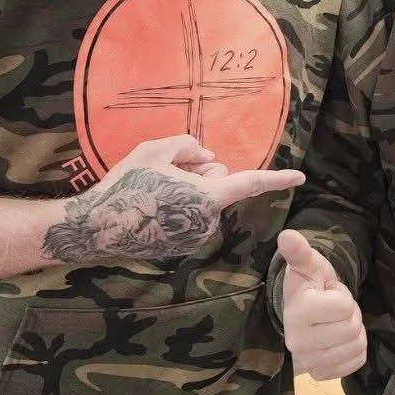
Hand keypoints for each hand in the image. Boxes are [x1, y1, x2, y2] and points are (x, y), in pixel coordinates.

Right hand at [42, 135, 302, 264]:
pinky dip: (176, 207)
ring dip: (186, 191)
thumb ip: (187, 148)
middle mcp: (206, 221)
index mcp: (206, 197)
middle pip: (217, 185)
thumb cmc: (124, 186)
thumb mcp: (154, 151)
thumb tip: (207, 158)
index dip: (276, 178)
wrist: (94, 229)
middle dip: (200, 174)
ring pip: (202, 200)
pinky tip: (149, 207)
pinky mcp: (180, 247)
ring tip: (151, 191)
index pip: (248, 183)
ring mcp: (193, 237)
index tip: (300, 177)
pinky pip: (188, 215)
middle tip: (164, 173)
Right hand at [279, 229, 366, 380]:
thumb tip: (287, 235)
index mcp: (296, 314)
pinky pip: (358, 360)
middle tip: (332, 309)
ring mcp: (310, 364)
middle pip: (352, 328)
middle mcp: (298, 344)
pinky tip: (339, 339)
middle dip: (349, 313)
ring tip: (335, 322)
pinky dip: (355, 348)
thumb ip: (299, 251)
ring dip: (353, 330)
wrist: (301, 313)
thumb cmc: (308, 285)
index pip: (344, 306)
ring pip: (357, 345)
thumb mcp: (306, 265)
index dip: (341, 295)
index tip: (326, 292)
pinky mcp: (322, 375)